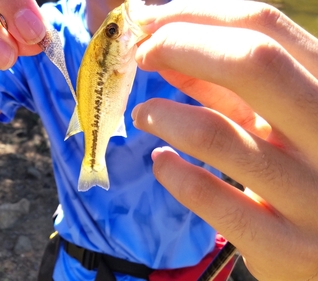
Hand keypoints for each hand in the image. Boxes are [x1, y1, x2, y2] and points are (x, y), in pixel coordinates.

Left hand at [131, 1, 317, 279]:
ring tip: (144, 114)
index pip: (264, 26)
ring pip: (215, 134)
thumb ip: (225, 83)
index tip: (148, 22)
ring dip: (162, 115)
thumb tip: (164, 47)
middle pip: (252, 63)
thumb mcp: (275, 116)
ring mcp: (313, 195)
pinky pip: (208, 196)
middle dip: (179, 46)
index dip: (194, 15)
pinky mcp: (286, 246)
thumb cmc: (300, 168)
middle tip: (140, 55)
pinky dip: (172, 172)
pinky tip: (162, 164)